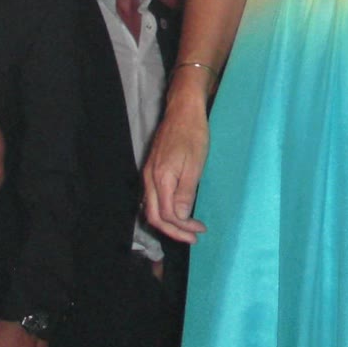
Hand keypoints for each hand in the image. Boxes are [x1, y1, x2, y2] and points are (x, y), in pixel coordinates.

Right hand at [143, 92, 210, 242]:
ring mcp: (148, 174)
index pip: (167, 215)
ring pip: (151, 208)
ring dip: (168, 222)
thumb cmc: (192, 134)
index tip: (199, 230)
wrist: (182, 110)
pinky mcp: (151, 169)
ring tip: (186, 229)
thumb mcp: (195, 164)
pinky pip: (153, 198)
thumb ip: (185, 192)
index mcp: (160, 179)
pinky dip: (164, 210)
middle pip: (154, 216)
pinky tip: (176, 211)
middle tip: (193, 237)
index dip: (182, 227)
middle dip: (173, 231)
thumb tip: (180, 217)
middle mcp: (149, 179)